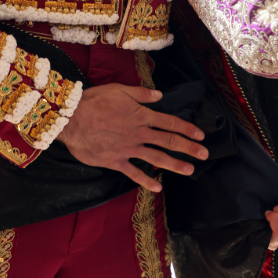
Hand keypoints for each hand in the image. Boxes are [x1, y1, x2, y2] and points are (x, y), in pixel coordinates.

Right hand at [57, 83, 207, 192]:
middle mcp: (139, 133)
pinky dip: (146, 180)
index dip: (187, 129)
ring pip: (156, 158)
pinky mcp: (115, 161)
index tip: (201, 135)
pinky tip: (158, 187)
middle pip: (168, 141)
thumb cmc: (95, 101)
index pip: (170, 123)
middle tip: (205, 154)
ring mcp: (128, 148)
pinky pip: (133, 172)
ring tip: (190, 170)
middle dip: (188, 148)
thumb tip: (160, 96)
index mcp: (142, 116)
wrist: (72, 119)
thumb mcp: (121, 90)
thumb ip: (142, 94)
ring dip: (174, 164)